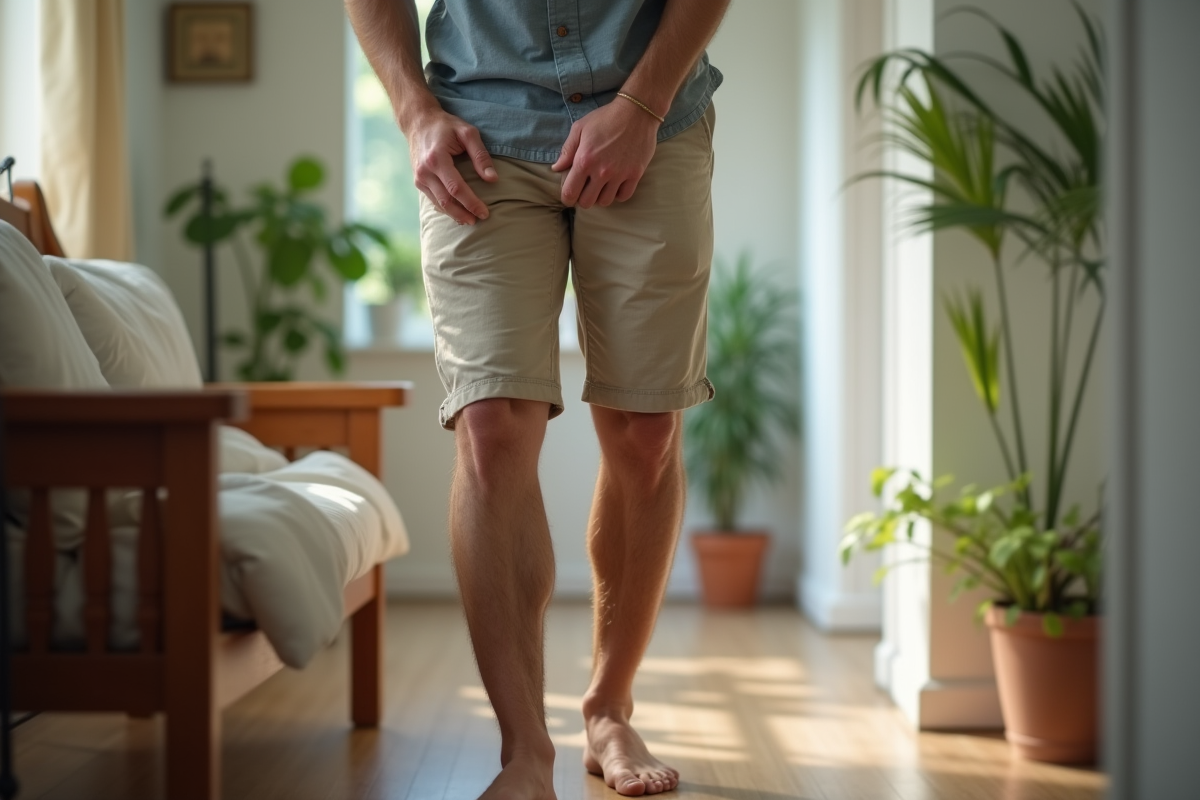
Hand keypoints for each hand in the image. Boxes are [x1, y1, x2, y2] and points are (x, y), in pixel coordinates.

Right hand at [406, 107, 497, 224]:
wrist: (418, 122)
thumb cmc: (446, 126)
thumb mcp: (467, 133)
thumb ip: (480, 155)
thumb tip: (493, 179)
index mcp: (437, 159)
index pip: (456, 188)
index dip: (471, 203)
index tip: (484, 212)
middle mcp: (425, 171)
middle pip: (446, 200)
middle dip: (463, 214)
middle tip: (478, 221)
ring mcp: (419, 177)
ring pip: (438, 204)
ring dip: (454, 215)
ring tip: (469, 220)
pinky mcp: (418, 181)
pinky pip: (433, 200)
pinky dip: (445, 209)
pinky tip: (457, 213)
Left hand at [552, 99, 658, 208]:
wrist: (637, 112)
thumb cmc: (606, 118)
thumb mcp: (580, 128)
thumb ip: (567, 150)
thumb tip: (556, 168)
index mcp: (584, 161)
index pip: (570, 193)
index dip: (567, 198)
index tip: (569, 194)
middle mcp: (601, 172)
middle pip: (587, 202)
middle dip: (583, 198)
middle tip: (585, 188)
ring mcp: (620, 174)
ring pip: (605, 202)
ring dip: (600, 196)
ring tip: (600, 186)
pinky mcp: (635, 174)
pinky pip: (623, 196)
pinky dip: (617, 194)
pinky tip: (615, 185)